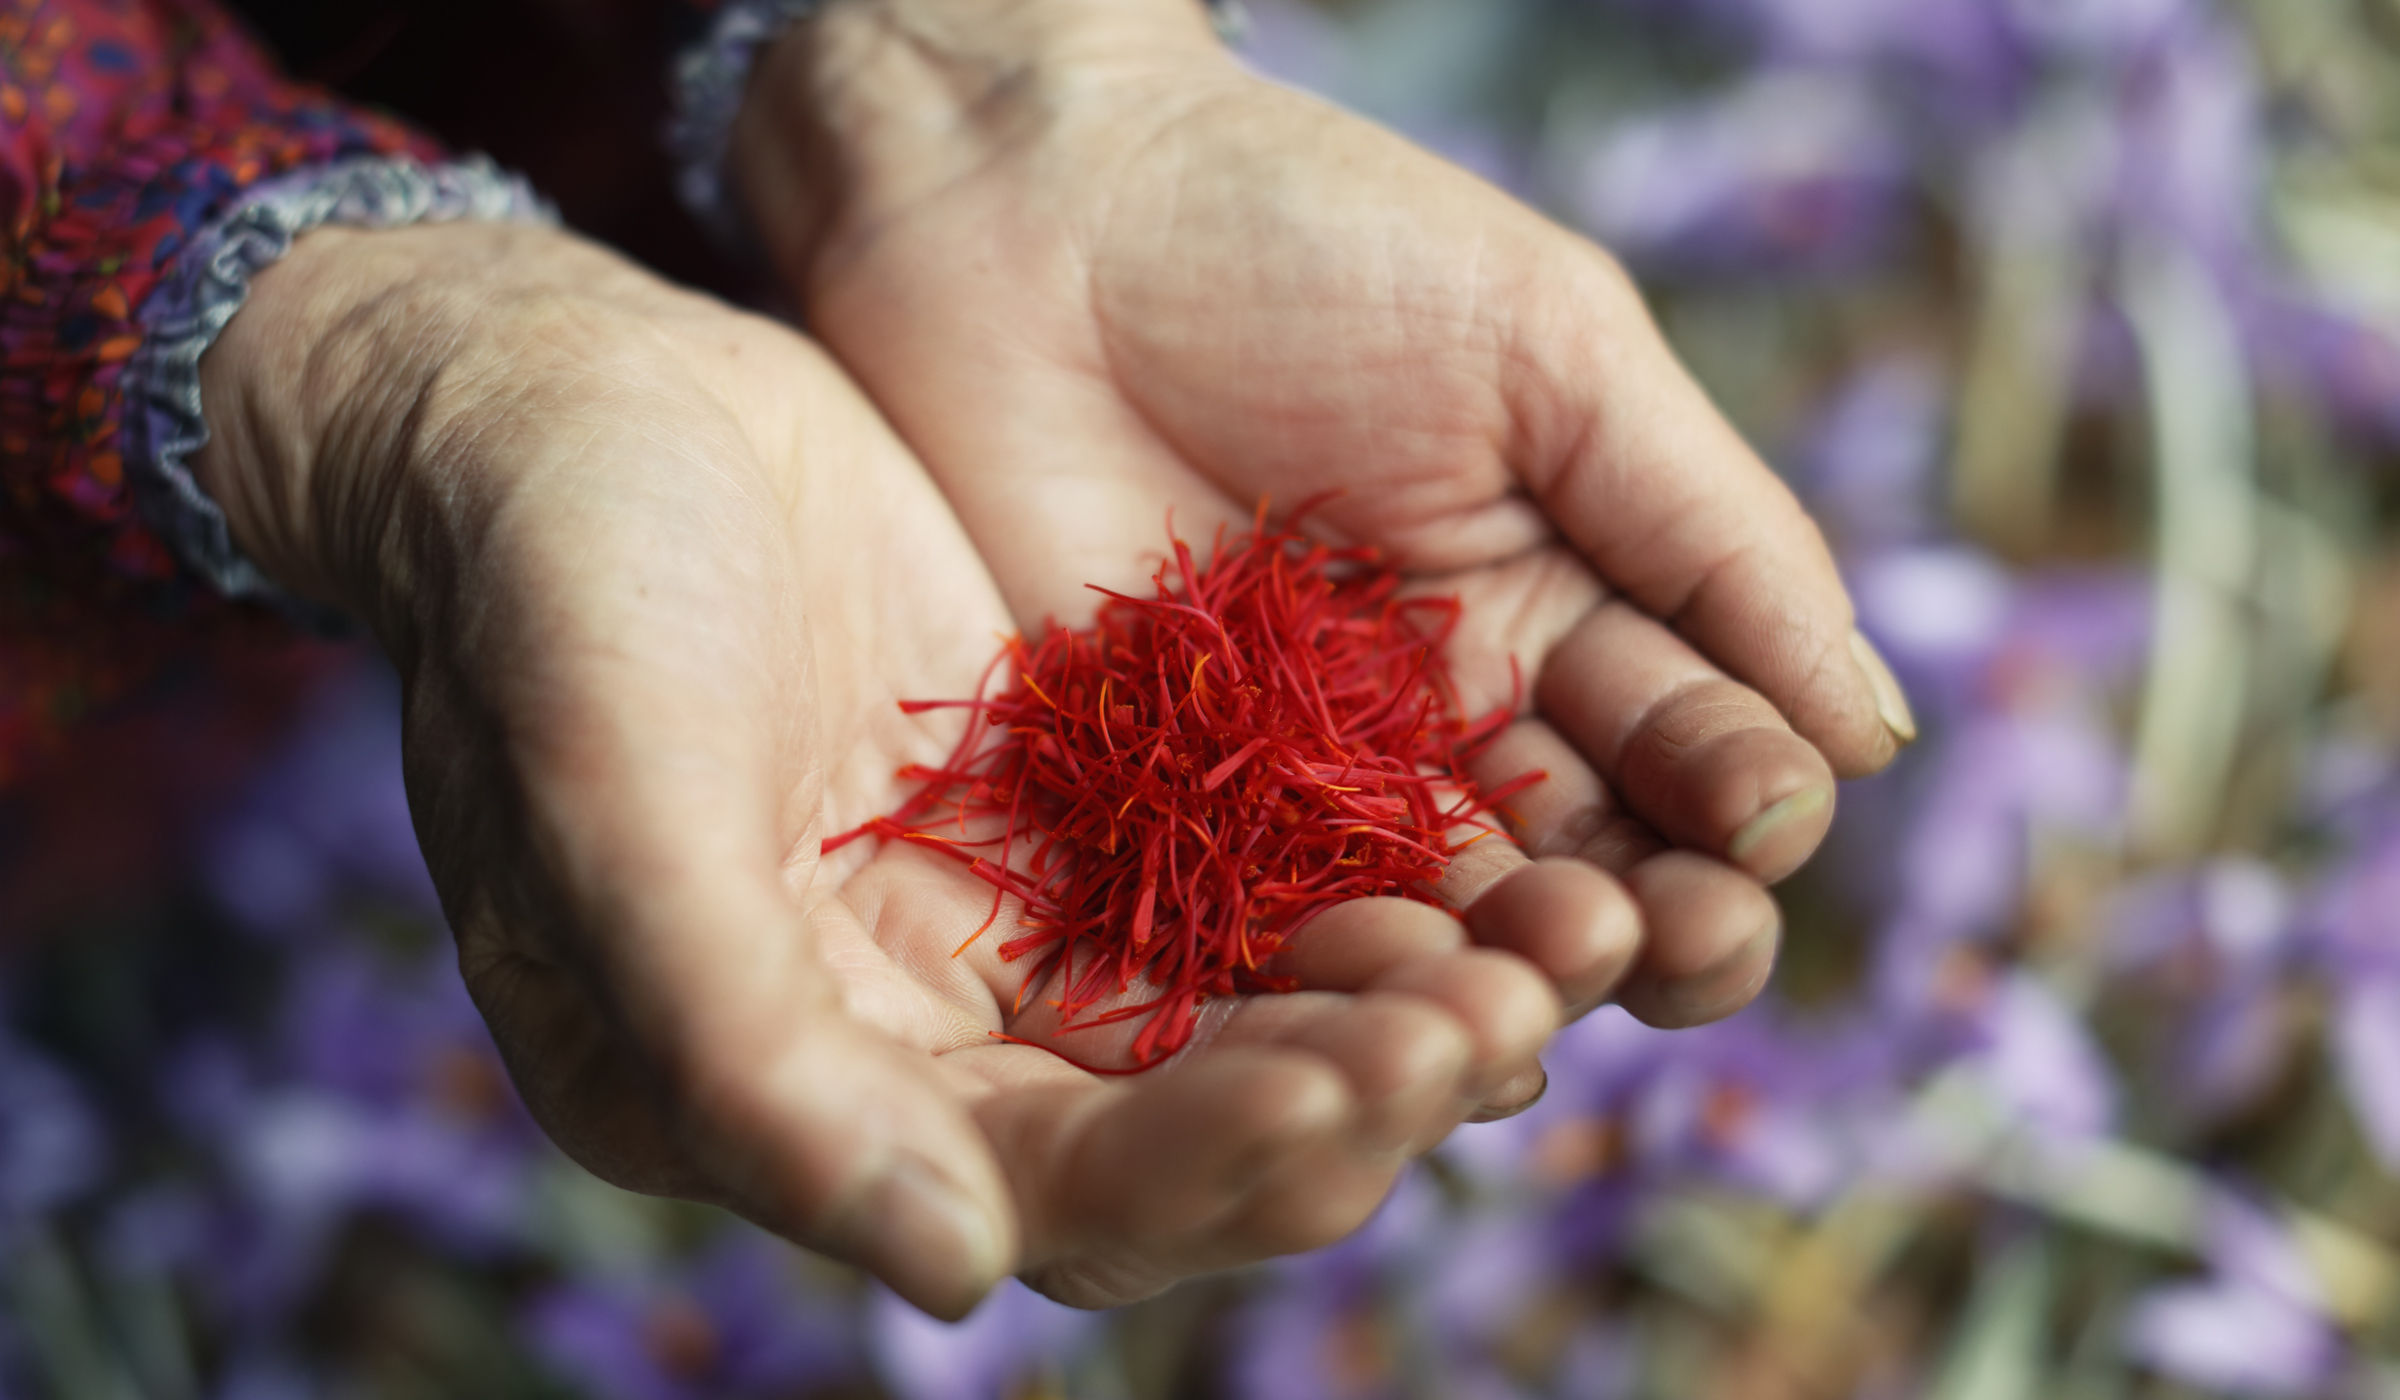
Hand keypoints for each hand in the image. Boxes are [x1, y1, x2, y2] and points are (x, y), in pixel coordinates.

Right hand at [193, 220, 1568, 1311]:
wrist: (572, 405)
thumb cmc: (548, 604)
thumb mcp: (615, 814)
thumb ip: (747, 1054)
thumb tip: (956, 1275)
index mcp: (791, 1100)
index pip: (1042, 1191)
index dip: (1202, 1157)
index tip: (1346, 1086)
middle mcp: (919, 1044)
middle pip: (1179, 1130)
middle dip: (1344, 1090)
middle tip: (1493, 1023)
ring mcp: (1011, 922)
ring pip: (1243, 1011)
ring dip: (1393, 1000)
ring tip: (1547, 949)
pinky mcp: (1078, 804)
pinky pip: (1251, 877)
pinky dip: (1362, 880)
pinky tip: (1483, 853)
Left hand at [734, 0, 1917, 1035]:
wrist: (1030, 205)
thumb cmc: (1309, 239)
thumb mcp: (1554, 352)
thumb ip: (1711, 533)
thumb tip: (1873, 733)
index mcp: (1576, 612)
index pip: (1702, 759)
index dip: (1745, 804)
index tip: (1759, 815)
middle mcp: (1459, 724)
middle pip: (1594, 876)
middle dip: (1652, 920)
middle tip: (1662, 933)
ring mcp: (1311, 785)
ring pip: (1445, 932)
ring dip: (1508, 973)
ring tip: (1533, 976)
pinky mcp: (1164, 819)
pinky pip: (1267, 936)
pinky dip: (1330, 984)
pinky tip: (1374, 1001)